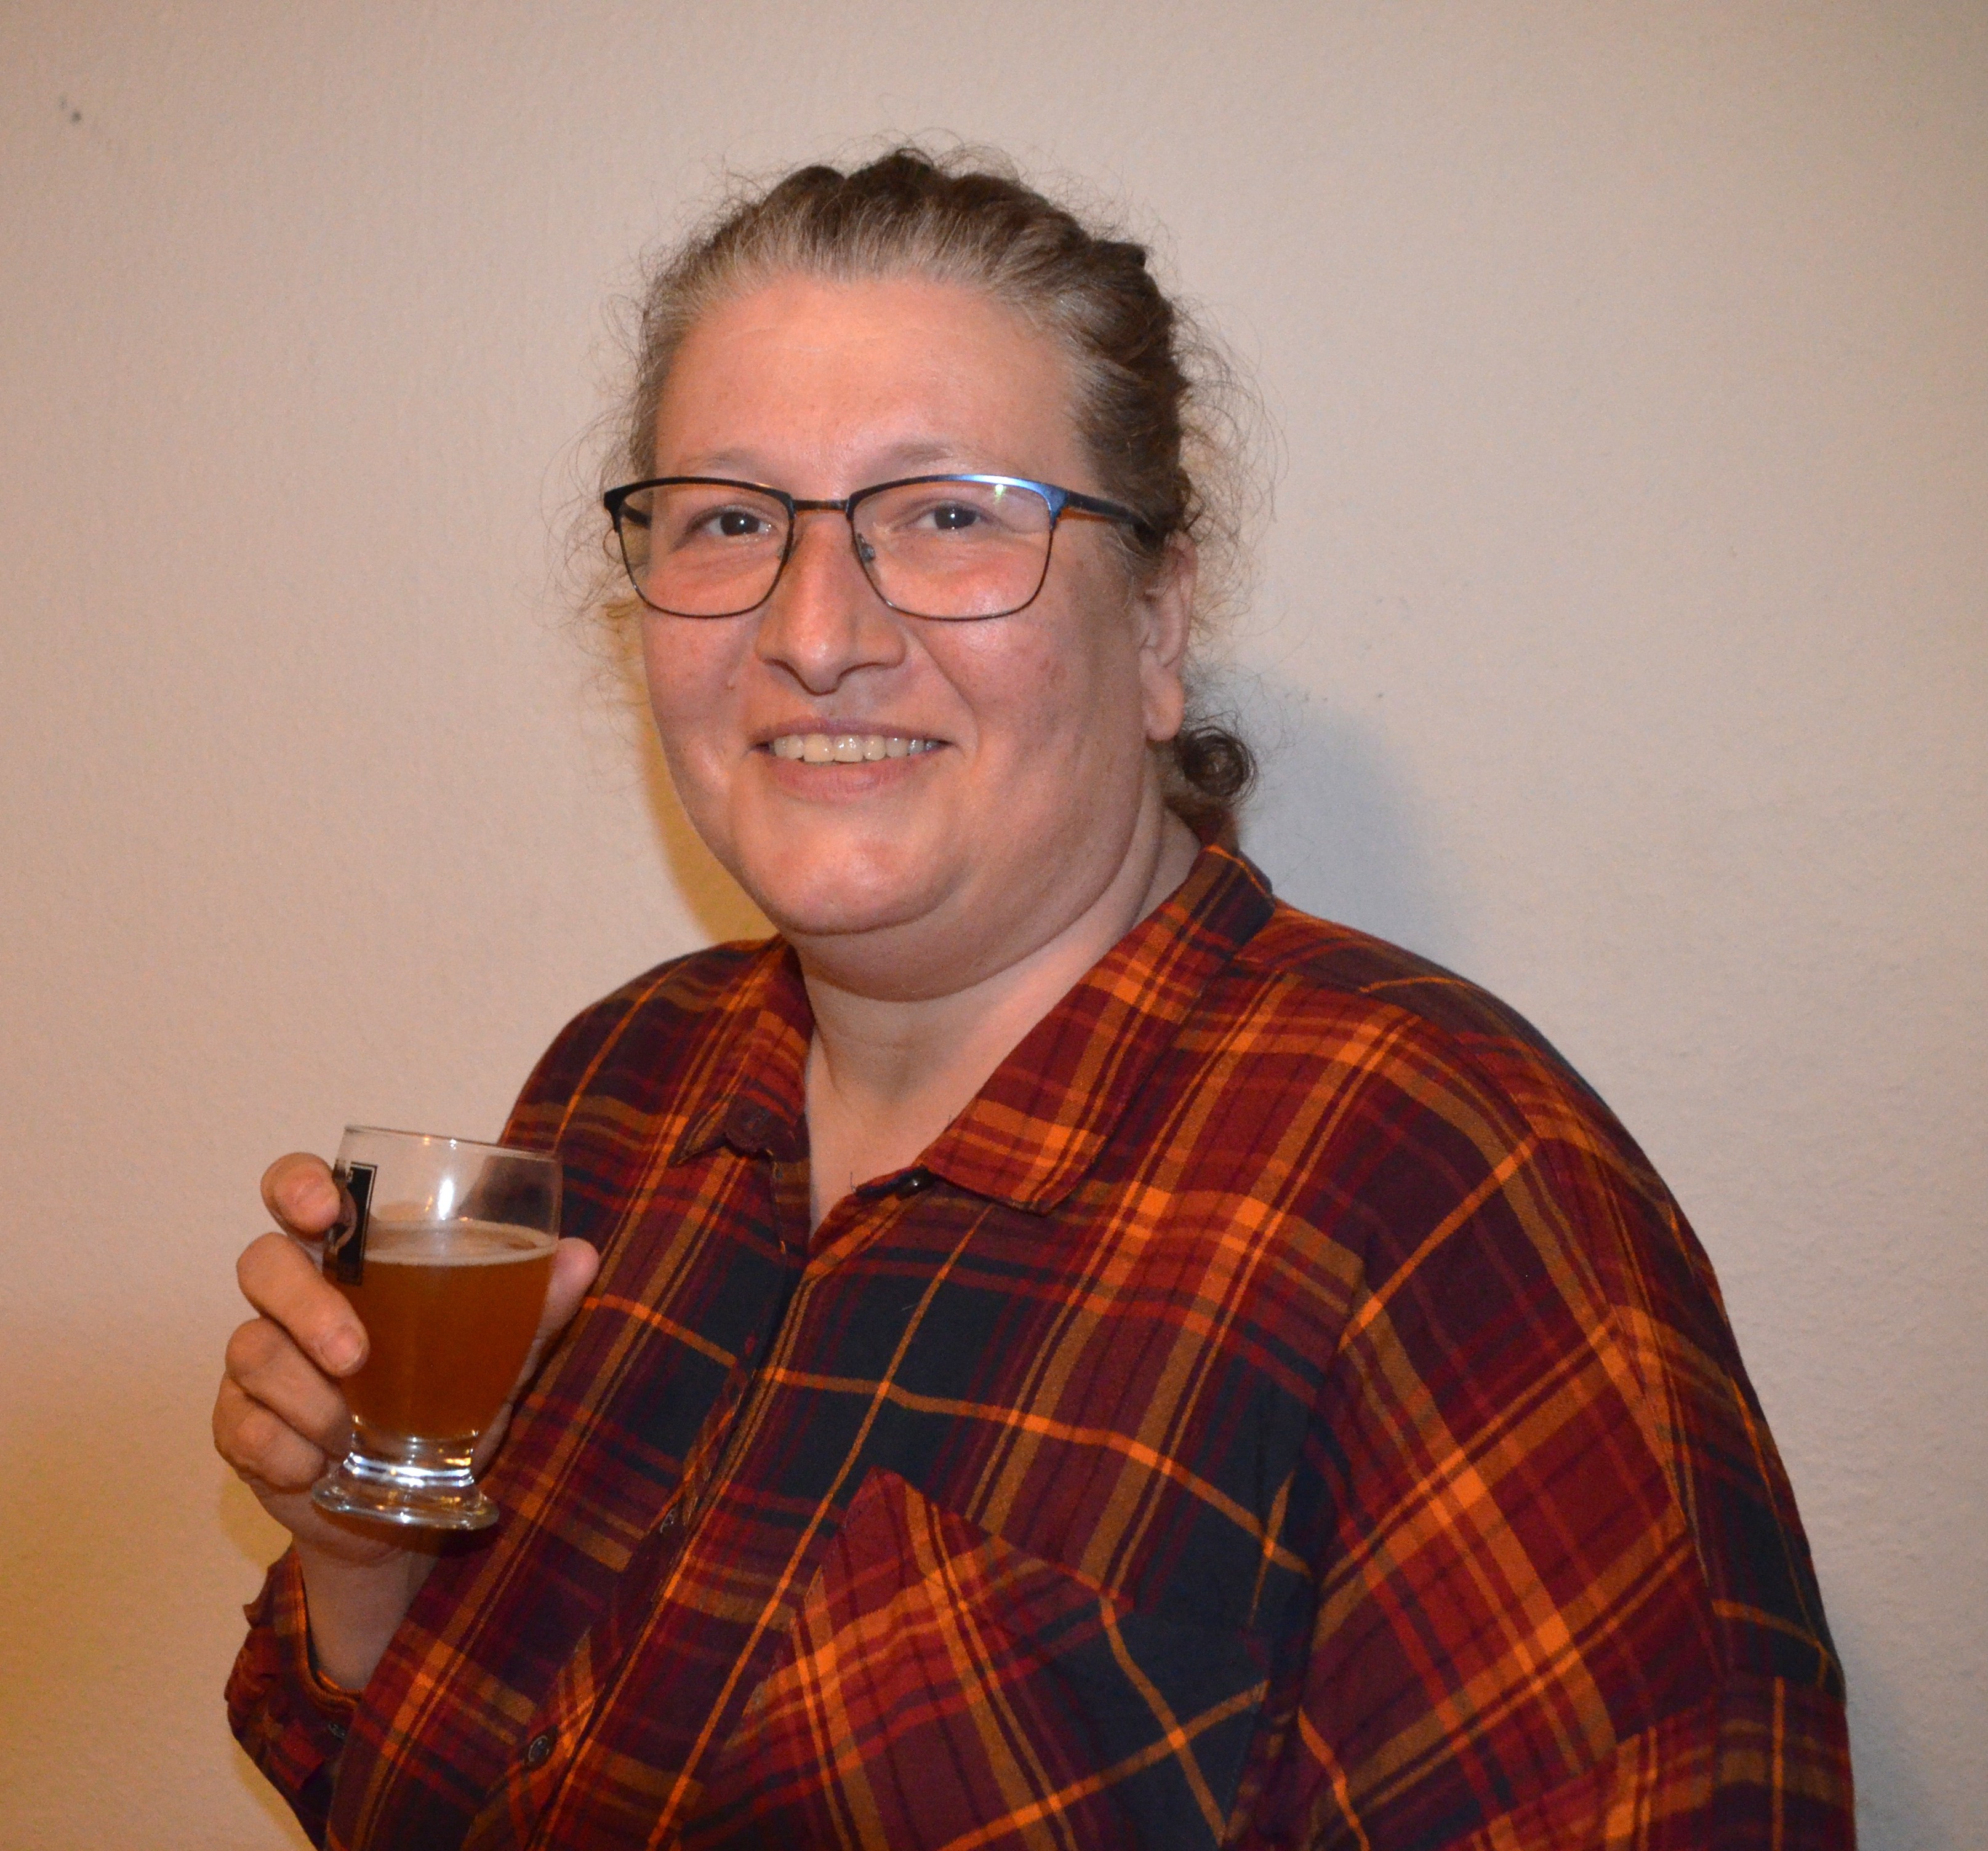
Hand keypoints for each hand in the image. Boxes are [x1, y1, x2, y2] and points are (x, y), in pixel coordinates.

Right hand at [214, 1151, 599, 1680]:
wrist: (407, 1509)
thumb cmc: (448, 1401)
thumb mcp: (499, 1357)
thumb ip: (535, 1306)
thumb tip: (583, 1255)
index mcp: (353, 1259)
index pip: (301, 1190)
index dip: (298, 1185)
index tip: (322, 1209)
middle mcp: (293, 1298)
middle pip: (261, 1262)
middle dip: (305, 1305)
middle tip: (356, 1357)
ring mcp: (259, 1360)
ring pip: (250, 1348)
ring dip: (305, 1396)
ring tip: (351, 1433)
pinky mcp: (237, 1426)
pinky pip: (239, 1426)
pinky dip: (284, 1450)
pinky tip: (321, 1467)